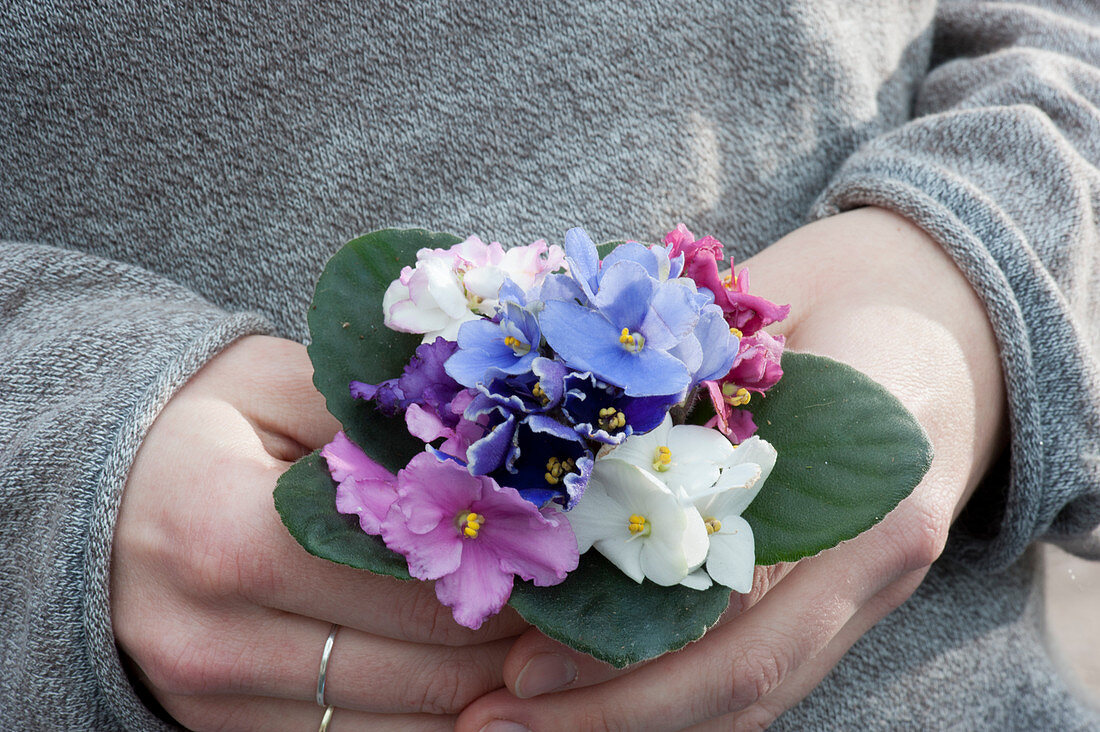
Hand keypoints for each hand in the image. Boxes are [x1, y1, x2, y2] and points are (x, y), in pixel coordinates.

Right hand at [111, 335, 527, 730]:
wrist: (94, 493)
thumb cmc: (197, 424)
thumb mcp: (276, 386)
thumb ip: (372, 421)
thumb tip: (489, 459)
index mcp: (224, 537)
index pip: (405, 583)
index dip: (501, 577)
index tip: (567, 564)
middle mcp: (212, 639)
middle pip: (415, 668)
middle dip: (512, 646)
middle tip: (579, 618)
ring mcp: (211, 700)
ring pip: (396, 727)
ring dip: (483, 698)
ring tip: (542, 655)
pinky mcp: (222, 730)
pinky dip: (425, 724)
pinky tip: (474, 686)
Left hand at [455, 207, 1007, 730]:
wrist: (938, 314)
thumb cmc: (849, 300)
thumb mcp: (771, 334)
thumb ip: (692, 405)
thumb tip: (554, 479)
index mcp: (873, 514)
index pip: (744, 639)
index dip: (631, 673)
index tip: (521, 670)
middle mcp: (871, 576)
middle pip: (739, 691)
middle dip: (611, 719)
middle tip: (492, 723)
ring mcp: (857, 592)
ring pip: (744, 697)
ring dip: (629, 717)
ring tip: (520, 718)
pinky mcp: (831, 589)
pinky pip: (748, 659)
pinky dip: (667, 687)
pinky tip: (587, 689)